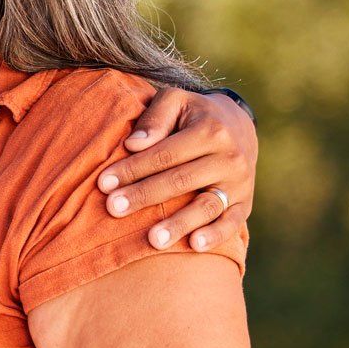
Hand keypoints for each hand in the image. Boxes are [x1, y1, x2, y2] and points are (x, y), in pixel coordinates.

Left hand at [96, 89, 256, 251]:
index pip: (164, 155)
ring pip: (207, 206)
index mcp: (210, 131)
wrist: (237, 125)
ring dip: (179, 224)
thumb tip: (132, 145)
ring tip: (152, 239)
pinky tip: (194, 246)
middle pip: (180, 181)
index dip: (133, 169)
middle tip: (113, 209)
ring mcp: (239, 183)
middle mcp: (229, 158)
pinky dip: (215, 235)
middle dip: (144, 196)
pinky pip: (232, 223)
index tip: (103, 183)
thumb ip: (154, 119)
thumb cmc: (192, 114)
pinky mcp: (245, 203)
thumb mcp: (175, 101)